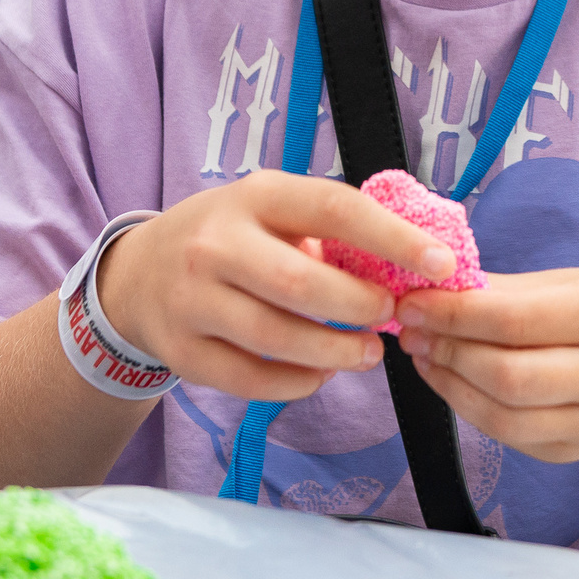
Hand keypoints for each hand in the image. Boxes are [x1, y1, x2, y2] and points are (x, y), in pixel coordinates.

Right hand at [95, 171, 454, 404]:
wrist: (139, 274)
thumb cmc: (234, 238)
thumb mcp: (273, 211)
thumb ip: (333, 231)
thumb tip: (419, 260)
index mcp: (255, 195)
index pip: (334, 208)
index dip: (393, 237)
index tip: (439, 264)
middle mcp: (216, 243)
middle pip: (303, 283)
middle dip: (361, 307)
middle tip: (390, 317)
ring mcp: (192, 300)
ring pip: (277, 338)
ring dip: (336, 353)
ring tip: (366, 353)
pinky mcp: (182, 351)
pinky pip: (250, 380)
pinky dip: (296, 383)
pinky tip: (318, 374)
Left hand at [396, 267, 578, 463]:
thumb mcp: (572, 286)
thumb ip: (505, 291)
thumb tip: (432, 290)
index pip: (517, 320)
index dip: (454, 315)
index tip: (412, 303)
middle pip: (508, 375)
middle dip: (449, 351)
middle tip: (412, 331)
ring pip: (504, 416)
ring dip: (450, 385)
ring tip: (425, 356)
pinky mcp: (577, 453)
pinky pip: (509, 437)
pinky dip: (469, 409)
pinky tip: (450, 382)